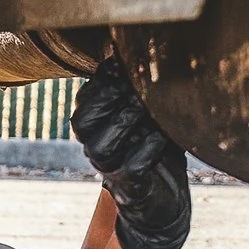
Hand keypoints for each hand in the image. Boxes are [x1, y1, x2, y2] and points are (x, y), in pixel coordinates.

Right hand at [72, 57, 190, 248]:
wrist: (165, 200)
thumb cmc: (155, 148)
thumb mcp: (146, 113)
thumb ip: (139, 88)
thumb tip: (138, 48)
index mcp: (95, 126)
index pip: (85, 99)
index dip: (104, 80)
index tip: (125, 64)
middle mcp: (95, 148)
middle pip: (83, 122)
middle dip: (110, 98)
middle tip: (137, 84)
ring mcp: (111, 170)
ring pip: (101, 147)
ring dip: (125, 122)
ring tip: (146, 107)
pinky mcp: (132, 188)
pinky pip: (133, 167)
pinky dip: (148, 149)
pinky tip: (161, 137)